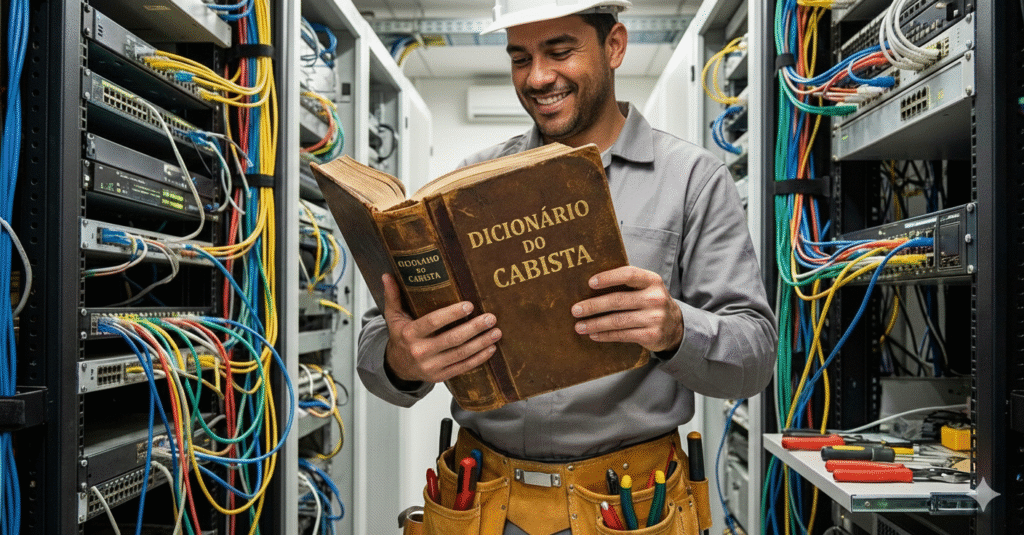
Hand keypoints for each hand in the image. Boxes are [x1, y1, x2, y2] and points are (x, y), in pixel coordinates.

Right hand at [381, 274, 501, 382]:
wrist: (397, 368)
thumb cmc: (400, 338)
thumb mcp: (393, 317)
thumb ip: (393, 296)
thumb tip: (387, 275)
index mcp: (409, 334)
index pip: (433, 322)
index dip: (452, 314)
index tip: (469, 305)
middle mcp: (420, 351)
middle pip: (452, 339)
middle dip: (474, 328)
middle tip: (491, 318)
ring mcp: (431, 366)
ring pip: (461, 354)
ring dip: (481, 343)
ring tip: (496, 332)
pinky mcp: (440, 377)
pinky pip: (463, 367)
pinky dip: (479, 359)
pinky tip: (491, 348)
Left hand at [571, 266, 682, 352]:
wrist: (675, 326)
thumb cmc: (650, 302)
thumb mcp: (645, 288)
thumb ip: (626, 283)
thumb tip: (589, 284)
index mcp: (652, 281)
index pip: (628, 274)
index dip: (608, 277)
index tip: (590, 283)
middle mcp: (655, 298)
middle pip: (618, 300)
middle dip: (593, 306)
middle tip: (575, 310)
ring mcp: (655, 318)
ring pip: (618, 321)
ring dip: (595, 324)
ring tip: (579, 326)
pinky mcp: (652, 335)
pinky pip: (622, 335)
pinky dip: (605, 335)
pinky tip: (593, 335)